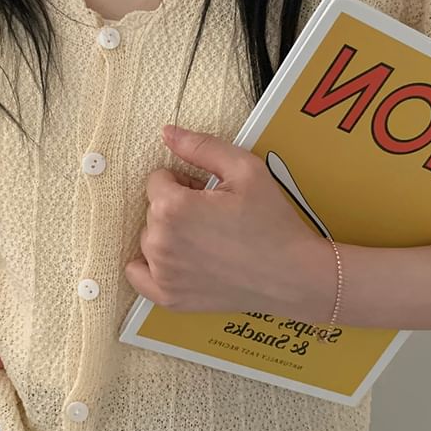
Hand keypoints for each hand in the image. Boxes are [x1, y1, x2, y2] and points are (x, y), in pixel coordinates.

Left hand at [124, 125, 327, 316]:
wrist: (294, 275)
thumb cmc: (272, 222)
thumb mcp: (244, 169)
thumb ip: (200, 146)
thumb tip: (167, 132)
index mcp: (172, 207)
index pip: (157, 180)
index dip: (184, 181)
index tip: (207, 193)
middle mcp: (160, 242)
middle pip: (152, 209)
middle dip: (176, 207)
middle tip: (212, 217)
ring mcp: (162, 273)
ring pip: (149, 238)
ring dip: (168, 234)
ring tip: (206, 240)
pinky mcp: (169, 297)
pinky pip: (137, 275)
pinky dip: (150, 266)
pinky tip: (177, 260)